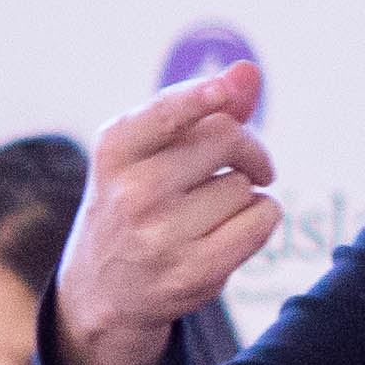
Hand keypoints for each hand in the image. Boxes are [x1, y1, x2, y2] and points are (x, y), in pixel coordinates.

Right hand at [51, 63, 276, 364]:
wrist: (102, 292)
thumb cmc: (134, 206)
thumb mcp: (145, 153)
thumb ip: (197, 109)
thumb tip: (247, 72)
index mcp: (114, 152)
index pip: (168, 111)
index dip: (203, 95)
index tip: (222, 90)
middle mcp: (132, 193)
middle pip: (227, 137)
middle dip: (246, 147)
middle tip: (241, 163)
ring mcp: (162, 237)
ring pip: (245, 184)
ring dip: (242, 193)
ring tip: (208, 213)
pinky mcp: (195, 273)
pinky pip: (262, 219)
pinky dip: (258, 219)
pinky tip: (228, 231)